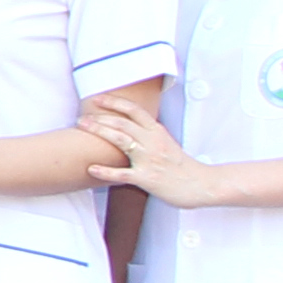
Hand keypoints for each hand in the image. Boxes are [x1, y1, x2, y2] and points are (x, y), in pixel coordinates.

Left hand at [85, 105, 216, 203]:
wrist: (201, 184)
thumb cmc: (181, 166)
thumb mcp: (166, 143)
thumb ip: (148, 134)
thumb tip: (130, 126)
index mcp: (157, 132)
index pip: (135, 110)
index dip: (115, 102)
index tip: (97, 98)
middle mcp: (153, 142)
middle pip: (123, 123)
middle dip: (100, 118)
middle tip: (81, 117)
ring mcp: (149, 159)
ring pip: (121, 140)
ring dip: (99, 132)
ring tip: (82, 128)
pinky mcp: (147, 178)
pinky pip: (122, 174)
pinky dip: (105, 171)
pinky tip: (91, 168)